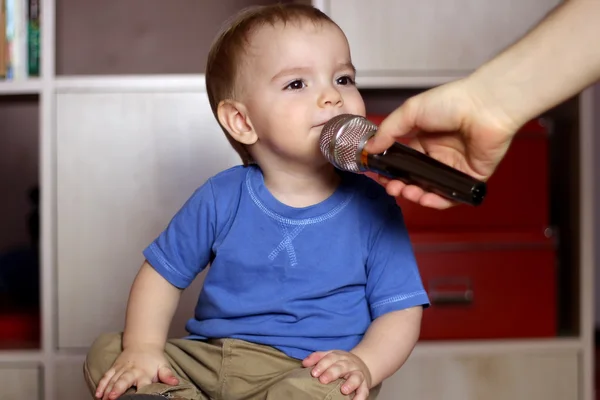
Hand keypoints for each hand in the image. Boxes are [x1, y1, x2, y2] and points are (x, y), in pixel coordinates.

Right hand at [95, 344, 178, 399]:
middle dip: (117, 389)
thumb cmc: (154, 359)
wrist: (143, 343)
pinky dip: (101, 384)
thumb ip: (167, 375)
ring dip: (107, 389)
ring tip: (103, 399)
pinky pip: (107, 376)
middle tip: (112, 398)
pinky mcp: (115, 367)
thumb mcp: (163, 366)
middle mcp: (132, 371)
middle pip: (124, 380)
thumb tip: (176, 382)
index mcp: (145, 373)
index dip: (141, 391)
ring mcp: (122, 369)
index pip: (143, 384)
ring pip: (113, 379)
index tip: (138, 397)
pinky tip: (97, 394)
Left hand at [303, 350, 371, 399]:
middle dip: (332, 373)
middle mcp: (349, 364)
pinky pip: (364, 391)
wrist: (362, 364)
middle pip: (341, 366)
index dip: (322, 365)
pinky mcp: (365, 385)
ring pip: (356, 377)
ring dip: (350, 383)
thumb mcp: (330, 357)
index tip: (313, 373)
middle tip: (323, 380)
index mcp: (338, 357)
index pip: (329, 358)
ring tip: (343, 390)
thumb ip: (317, 358)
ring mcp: (358, 374)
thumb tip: (304, 363)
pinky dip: (361, 396)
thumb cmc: (340, 363)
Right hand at [365, 77, 518, 209]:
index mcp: (425, 140)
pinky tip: (424, 198)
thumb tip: (369, 149)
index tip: (379, 175)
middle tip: (391, 187)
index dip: (390, 170)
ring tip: (406, 192)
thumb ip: (388, 132)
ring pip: (431, 190)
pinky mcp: (471, 178)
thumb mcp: (411, 112)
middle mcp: (439, 155)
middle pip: (415, 179)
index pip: (404, 161)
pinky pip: (451, 195)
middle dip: (400, 185)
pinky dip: (437, 201)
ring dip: (415, 195)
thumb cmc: (450, 103)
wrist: (485, 106)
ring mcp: (455, 167)